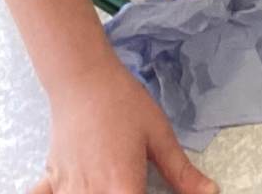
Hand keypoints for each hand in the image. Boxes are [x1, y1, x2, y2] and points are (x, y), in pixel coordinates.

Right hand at [30, 58, 215, 193]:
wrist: (84, 79)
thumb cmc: (125, 104)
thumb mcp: (160, 136)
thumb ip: (181, 172)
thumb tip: (210, 192)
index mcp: (121, 186)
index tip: (147, 190)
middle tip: (133, 183)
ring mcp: (67, 189)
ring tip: (111, 183)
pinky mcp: (51, 180)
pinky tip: (75, 188)